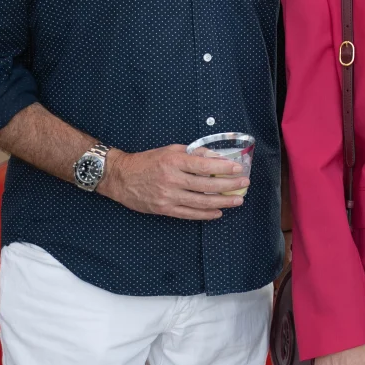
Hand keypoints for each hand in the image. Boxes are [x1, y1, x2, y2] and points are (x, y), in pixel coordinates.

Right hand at [96, 144, 248, 219]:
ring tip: (237, 200)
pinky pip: (188, 214)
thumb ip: (194, 153)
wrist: (121, 177)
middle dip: (228, 186)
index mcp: (174, 161)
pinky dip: (205, 214)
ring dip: (222, 202)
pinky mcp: (164, 209)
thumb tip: (217, 157)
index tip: (238, 168)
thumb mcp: (171, 150)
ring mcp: (168, 196)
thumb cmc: (148, 161)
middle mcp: (172, 179)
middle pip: (206, 185)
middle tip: (244, 184)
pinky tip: (218, 212)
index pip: (204, 165)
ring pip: (200, 202)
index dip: (223, 168)